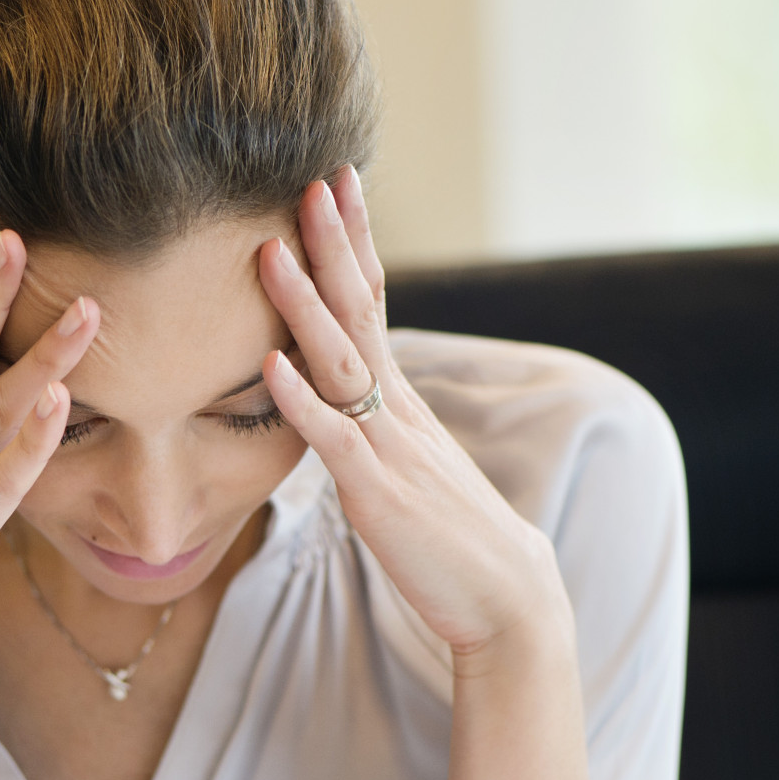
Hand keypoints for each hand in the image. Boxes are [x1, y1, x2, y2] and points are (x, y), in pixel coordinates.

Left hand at [256, 167, 573, 660]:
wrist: (508, 600)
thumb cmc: (452, 538)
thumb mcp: (409, 465)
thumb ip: (375, 426)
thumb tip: (340, 395)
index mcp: (400, 402)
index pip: (375, 303)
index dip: (354, 243)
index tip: (338, 183)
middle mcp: (396, 411)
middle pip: (361, 311)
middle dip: (335, 244)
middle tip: (316, 179)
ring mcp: (388, 449)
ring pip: (341, 363)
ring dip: (304, 305)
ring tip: (270, 250)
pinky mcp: (377, 495)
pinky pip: (333, 441)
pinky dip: (301, 401)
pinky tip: (271, 364)